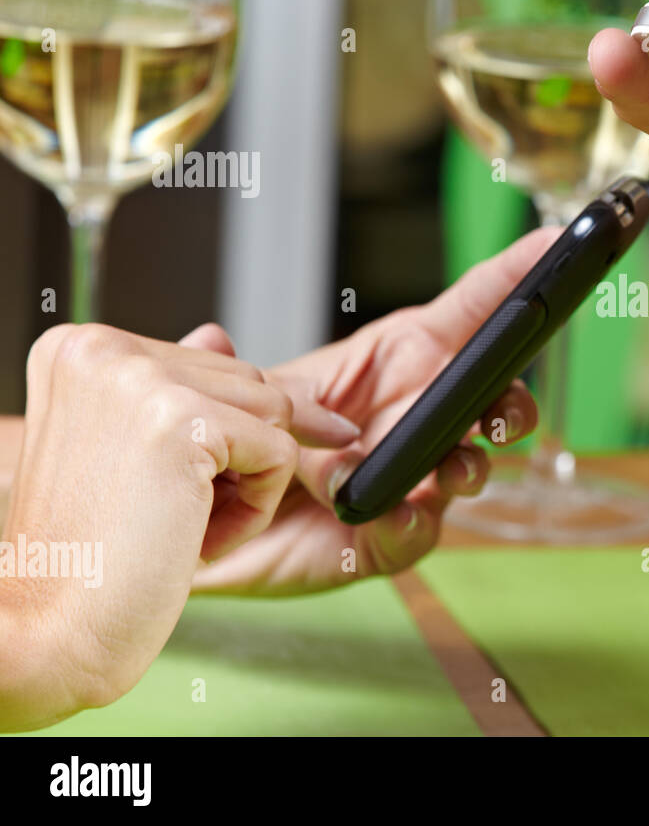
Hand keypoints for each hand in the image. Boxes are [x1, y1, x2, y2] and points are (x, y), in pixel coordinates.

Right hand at [1, 323, 343, 729]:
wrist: (47, 635)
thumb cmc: (88, 556)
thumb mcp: (129, 454)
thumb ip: (175, 390)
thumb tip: (220, 334)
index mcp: (80, 349)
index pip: (211, 367)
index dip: (223, 438)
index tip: (188, 489)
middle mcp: (102, 349)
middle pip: (250, 384)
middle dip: (241, 461)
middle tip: (174, 522)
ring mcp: (140, 380)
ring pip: (274, 415)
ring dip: (250, 486)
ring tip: (181, 532)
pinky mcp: (183, 422)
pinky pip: (280, 454)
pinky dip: (256, 511)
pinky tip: (196, 544)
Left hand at [189, 227, 559, 595]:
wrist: (210, 529)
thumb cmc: (245, 444)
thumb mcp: (250, 396)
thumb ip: (251, 376)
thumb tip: (212, 338)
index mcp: (399, 360)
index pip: (470, 313)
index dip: (513, 277)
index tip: (553, 244)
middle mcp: (418, 416)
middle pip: (495, 397)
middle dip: (512, 404)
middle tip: (500, 413)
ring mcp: (414, 475)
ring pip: (472, 466)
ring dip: (468, 467)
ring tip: (447, 472)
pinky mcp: (395, 534)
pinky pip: (419, 531)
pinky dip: (410, 523)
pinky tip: (389, 517)